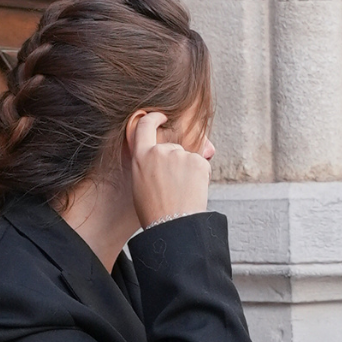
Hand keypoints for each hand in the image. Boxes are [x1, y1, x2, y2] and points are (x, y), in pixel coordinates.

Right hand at [127, 111, 210, 228]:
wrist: (172, 226)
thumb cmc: (155, 213)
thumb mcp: (140, 185)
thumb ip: (147, 166)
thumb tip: (158, 159)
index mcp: (141, 157)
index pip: (145, 125)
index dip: (154, 118)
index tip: (162, 116)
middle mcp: (159, 151)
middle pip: (172, 149)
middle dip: (177, 164)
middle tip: (176, 188)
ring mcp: (179, 155)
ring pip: (188, 158)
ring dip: (189, 171)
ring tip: (183, 194)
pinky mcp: (196, 161)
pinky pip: (202, 165)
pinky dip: (201, 177)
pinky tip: (194, 192)